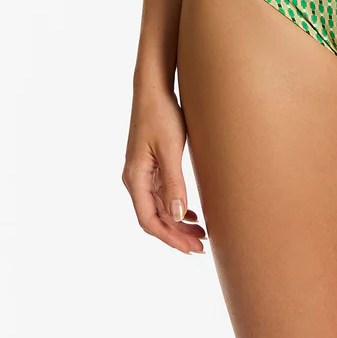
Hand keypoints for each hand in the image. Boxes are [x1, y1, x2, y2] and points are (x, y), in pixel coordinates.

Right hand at [122, 86, 205, 253]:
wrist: (153, 89)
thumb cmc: (161, 115)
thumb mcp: (171, 149)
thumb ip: (174, 183)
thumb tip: (177, 216)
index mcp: (135, 179)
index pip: (149, 221)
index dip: (169, 238)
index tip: (190, 249)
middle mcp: (134, 179)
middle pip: (154, 218)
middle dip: (176, 234)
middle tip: (202, 246)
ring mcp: (141, 173)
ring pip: (159, 207)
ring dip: (177, 222)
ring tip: (201, 233)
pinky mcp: (149, 165)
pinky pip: (160, 194)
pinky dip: (175, 206)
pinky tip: (190, 212)